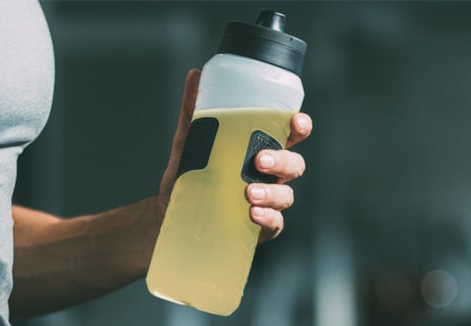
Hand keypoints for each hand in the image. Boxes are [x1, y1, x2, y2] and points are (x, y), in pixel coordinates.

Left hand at [158, 69, 311, 242]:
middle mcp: (270, 173)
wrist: (170, 210)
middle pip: (294, 164)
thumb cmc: (189, 171)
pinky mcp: (259, 226)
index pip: (291, 134)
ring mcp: (267, 200)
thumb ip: (193, 110)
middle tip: (259, 160)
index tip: (297, 121)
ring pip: (285, 195)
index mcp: (261, 147)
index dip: (300, 126)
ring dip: (272, 192)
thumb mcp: (189, 139)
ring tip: (248, 192)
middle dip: (282, 160)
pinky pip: (274, 223)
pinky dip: (266, 218)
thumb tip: (195, 75)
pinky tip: (251, 213)